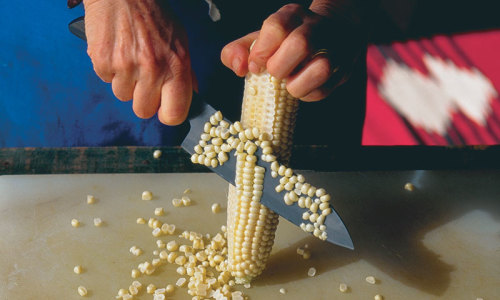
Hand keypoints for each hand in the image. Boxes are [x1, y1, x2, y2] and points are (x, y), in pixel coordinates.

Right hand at [83, 0, 194, 124]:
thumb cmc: (153, 16)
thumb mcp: (179, 40)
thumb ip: (186, 71)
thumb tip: (192, 93)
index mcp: (176, 65)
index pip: (174, 114)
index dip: (167, 113)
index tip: (163, 107)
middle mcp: (152, 68)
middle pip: (143, 111)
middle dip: (142, 98)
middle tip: (143, 78)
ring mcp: (126, 66)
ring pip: (122, 96)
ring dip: (125, 82)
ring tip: (129, 58)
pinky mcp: (102, 61)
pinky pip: (106, 80)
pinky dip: (109, 69)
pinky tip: (116, 50)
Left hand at [221, 3, 362, 100]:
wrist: (333, 32)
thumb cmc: (287, 42)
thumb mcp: (260, 39)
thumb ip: (238, 51)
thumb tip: (239, 68)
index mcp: (293, 16)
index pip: (276, 27)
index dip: (262, 51)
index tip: (256, 66)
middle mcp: (317, 28)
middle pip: (300, 44)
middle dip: (280, 67)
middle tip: (274, 75)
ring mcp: (335, 49)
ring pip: (321, 68)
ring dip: (298, 85)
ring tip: (290, 85)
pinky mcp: (343, 71)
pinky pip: (325, 89)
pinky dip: (308, 94)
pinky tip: (302, 88)